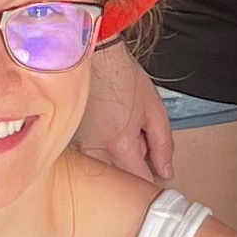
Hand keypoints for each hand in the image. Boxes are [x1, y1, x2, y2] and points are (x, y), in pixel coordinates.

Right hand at [73, 43, 176, 185]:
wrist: (95, 56)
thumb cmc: (122, 76)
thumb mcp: (154, 110)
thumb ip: (163, 145)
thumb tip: (165, 170)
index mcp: (120, 144)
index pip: (139, 180)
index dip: (152, 179)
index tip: (156, 171)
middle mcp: (95, 149)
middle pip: (120, 176)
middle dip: (133, 165)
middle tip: (140, 140)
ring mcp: (79, 144)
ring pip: (104, 166)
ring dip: (116, 155)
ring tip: (121, 128)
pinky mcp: (71, 137)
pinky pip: (90, 153)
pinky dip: (102, 146)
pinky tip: (106, 126)